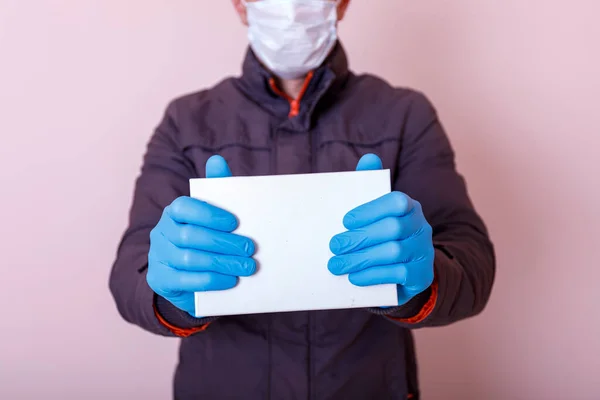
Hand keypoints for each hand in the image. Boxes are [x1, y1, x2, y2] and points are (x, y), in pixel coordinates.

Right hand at [147, 155, 255, 315]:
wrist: (188, 276)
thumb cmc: (206, 239)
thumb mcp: (213, 215)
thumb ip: (218, 190)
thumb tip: (217, 160)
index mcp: (174, 212)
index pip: (184, 207)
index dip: (208, 214)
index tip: (235, 222)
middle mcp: (161, 232)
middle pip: (190, 236)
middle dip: (223, 243)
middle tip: (249, 249)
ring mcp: (158, 257)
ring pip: (189, 259)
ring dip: (222, 263)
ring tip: (247, 267)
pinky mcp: (160, 280)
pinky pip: (185, 281)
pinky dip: (211, 281)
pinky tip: (231, 281)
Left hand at [328, 154, 434, 305]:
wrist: (406, 270)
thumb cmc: (384, 234)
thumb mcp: (377, 210)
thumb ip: (370, 184)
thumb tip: (369, 158)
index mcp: (410, 206)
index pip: (396, 201)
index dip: (371, 210)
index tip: (345, 220)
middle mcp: (421, 226)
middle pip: (392, 229)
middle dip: (360, 238)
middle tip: (334, 246)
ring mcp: (424, 251)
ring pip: (394, 252)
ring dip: (361, 259)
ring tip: (337, 265)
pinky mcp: (422, 275)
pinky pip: (398, 274)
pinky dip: (373, 275)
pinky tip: (354, 277)